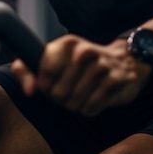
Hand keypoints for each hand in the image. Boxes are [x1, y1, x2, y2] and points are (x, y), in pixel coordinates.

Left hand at [11, 34, 148, 116]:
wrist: (124, 59)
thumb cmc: (81, 63)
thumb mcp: (53, 59)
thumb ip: (28, 70)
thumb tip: (28, 90)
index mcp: (66, 44)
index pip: (45, 72)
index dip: (44, 86)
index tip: (49, 87)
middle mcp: (83, 51)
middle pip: (58, 92)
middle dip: (60, 99)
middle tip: (67, 94)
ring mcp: (101, 65)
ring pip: (74, 102)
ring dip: (74, 105)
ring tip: (79, 97)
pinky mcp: (116, 80)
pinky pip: (91, 107)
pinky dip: (88, 109)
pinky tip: (92, 100)